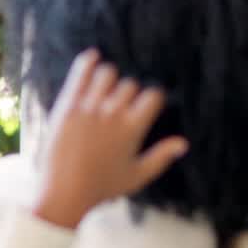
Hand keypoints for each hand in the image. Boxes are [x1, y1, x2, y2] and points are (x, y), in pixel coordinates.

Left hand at [33, 49, 189, 228]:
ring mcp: (88, 109)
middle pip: (129, 84)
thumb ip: (161, 157)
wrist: (64, 192)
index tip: (145, 106)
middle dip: (128, 92)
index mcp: (133, 129)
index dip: (152, 99)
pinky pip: (79, 76)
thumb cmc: (102, 187)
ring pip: (107, 74)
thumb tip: (184, 143)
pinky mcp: (67, 106)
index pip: (153, 96)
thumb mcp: (137, 176)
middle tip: (119, 105)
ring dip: (109, 79)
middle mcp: (112, 114)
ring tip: (104, 91)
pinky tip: (92, 56)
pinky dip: (86, 63)